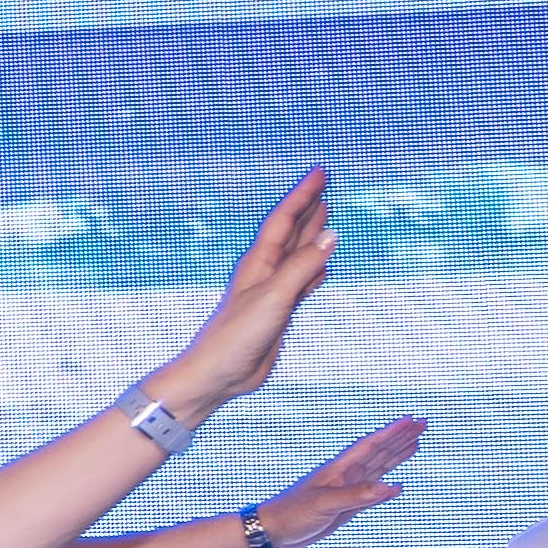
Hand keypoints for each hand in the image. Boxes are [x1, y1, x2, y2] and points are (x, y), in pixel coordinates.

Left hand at [161, 168, 335, 419]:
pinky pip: (301, 281)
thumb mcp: (273, 297)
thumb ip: (301, 267)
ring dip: (312, 234)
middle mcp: (264, 272)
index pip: (284, 220)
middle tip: (326, 184)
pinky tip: (322, 265)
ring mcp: (272, 291)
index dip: (302, 195)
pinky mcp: (278, 311)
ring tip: (326, 214)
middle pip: (291, 231)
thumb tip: (329, 236)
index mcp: (259, 263)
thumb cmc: (235, 337)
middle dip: (308, 207)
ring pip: (297, 254)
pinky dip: (314, 269)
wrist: (218, 374)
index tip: (320, 172)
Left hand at [250, 418, 420, 547]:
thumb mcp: (324, 504)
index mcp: (339, 470)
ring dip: (397, 455)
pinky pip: (373, 493)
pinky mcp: (347, 507)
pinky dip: (387, 485)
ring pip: (379, 468)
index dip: (391, 432)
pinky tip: (397, 483)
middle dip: (401, 438)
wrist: (271, 532)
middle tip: (423, 423)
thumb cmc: (291, 513)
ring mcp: (347, 490)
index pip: (370, 445)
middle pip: (379, 452)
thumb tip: (392, 487)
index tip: (411, 419)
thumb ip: (356, 496)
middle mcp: (346, 476)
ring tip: (416, 442)